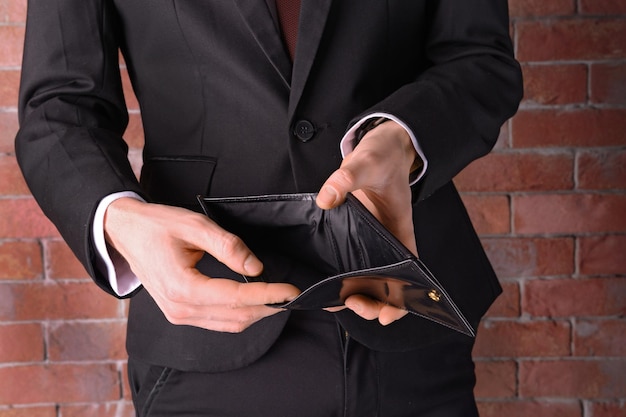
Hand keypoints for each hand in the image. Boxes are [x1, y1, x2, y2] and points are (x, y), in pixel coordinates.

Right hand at [104, 198, 299, 332]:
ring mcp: (178, 315)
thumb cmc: (156, 225)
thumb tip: (256, 267)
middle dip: (268, 307)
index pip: (235, 298)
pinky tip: (254, 301)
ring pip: (229, 324)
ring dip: (256, 313)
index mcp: (181, 287)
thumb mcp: (194, 225)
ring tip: (278, 298)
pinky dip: (241, 314)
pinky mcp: (180, 313)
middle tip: (291, 294)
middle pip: (236, 316)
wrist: (125, 232)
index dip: (268, 295)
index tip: (291, 290)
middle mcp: (179, 309)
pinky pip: (218, 322)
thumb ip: (227, 246)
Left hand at [317, 120, 418, 324]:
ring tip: (335, 300)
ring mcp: (371, 242)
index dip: (402, 302)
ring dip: (357, 297)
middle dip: (374, 305)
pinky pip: (351, 265)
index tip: (387, 313)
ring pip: (368, 282)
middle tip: (353, 303)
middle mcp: (388, 244)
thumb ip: (346, 178)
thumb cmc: (383, 156)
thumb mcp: (366, 163)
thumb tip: (326, 198)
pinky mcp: (354, 237)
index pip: (410, 277)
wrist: (379, 147)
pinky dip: (342, 279)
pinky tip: (325, 285)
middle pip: (387, 288)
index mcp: (401, 233)